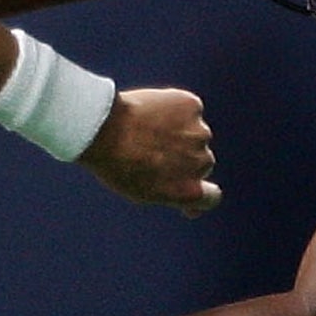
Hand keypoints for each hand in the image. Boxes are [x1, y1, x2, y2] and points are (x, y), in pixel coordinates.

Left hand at [80, 88, 218, 216]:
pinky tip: (151, 110)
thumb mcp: (144, 193)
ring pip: (196, 132)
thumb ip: (174, 196)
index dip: (198, 189)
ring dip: (181, 131)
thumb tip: (192, 209)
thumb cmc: (117, 165)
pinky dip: (175, 108)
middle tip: (153, 150)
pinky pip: (188, 108)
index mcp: (192, 191)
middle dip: (185, 157)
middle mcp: (202, 163)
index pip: (211, 196)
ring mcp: (199, 132)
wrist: (104, 129)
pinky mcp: (192, 106)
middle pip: (202, 161)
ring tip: (148, 128)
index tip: (182, 183)